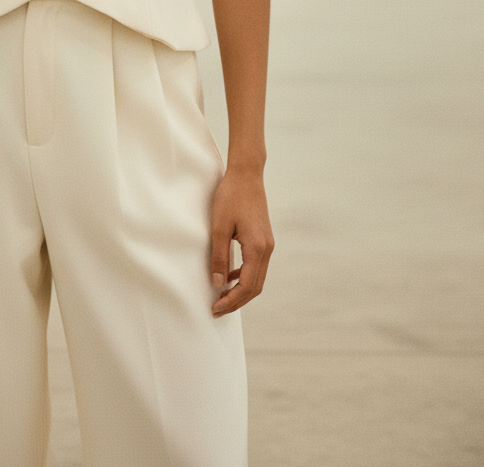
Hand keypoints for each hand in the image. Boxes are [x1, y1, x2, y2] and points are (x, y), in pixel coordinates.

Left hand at [210, 165, 273, 316]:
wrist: (246, 174)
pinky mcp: (264, 239)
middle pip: (255, 287)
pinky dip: (245, 277)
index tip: (215, 308)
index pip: (247, 286)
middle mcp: (267, 249)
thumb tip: (218, 283)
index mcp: (257, 248)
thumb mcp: (219, 226)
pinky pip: (257, 266)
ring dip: (241, 291)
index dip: (231, 301)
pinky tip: (230, 276)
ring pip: (257, 278)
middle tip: (217, 309)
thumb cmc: (231, 196)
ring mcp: (268, 244)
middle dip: (237, 301)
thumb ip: (219, 256)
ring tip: (222, 297)